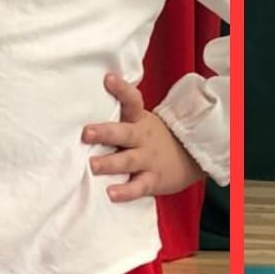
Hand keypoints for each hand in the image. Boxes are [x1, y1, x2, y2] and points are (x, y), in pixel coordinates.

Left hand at [82, 73, 204, 200]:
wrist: (191, 157)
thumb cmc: (153, 139)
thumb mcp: (142, 123)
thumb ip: (120, 117)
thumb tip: (82, 106)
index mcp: (138, 120)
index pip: (131, 100)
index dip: (121, 89)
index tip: (108, 79)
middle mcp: (142, 137)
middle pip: (124, 133)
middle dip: (105, 132)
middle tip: (87, 133)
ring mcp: (148, 159)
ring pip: (128, 160)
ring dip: (110, 163)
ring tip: (93, 165)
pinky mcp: (153, 180)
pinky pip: (139, 186)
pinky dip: (126, 191)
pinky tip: (111, 194)